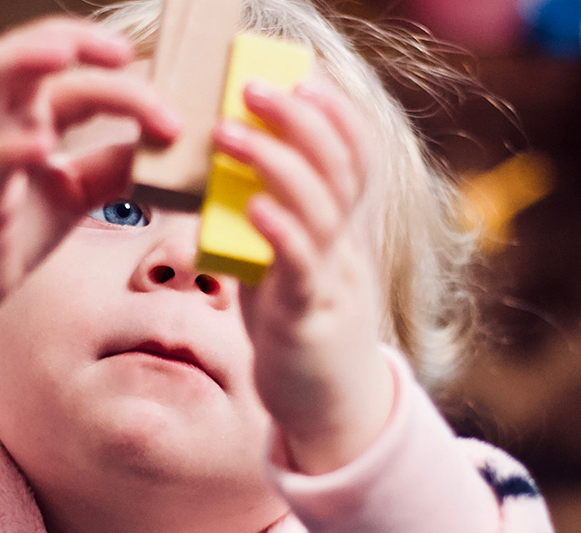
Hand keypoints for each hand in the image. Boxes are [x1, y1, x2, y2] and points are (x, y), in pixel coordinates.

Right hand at [0, 17, 179, 377]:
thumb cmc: (11, 227)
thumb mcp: (76, 191)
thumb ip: (115, 166)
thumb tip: (170, 146)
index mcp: (25, 114)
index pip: (69, 71)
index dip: (116, 72)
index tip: (165, 96)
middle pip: (21, 53)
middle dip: (69, 37)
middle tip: (123, 51)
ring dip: (21, 59)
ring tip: (64, 54)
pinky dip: (10, 148)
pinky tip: (41, 146)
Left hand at [214, 79, 395, 474]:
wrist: (326, 407)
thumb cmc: (297, 325)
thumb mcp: (286, 262)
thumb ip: (269, 218)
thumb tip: (225, 168)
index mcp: (341, 230)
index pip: (355, 156)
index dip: (336, 112)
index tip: (303, 77)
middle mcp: (344, 248)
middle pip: (337, 169)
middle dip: (298, 120)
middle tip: (253, 87)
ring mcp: (330, 282)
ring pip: (319, 210)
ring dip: (274, 163)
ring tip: (230, 132)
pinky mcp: (307, 319)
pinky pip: (300, 268)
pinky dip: (279, 231)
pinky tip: (253, 205)